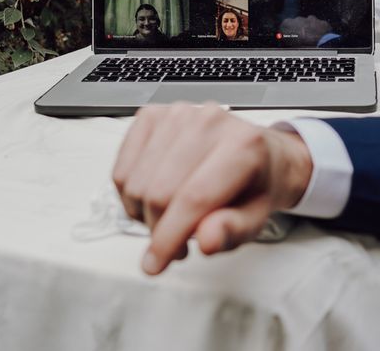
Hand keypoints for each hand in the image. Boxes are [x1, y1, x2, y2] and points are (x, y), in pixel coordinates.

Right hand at [112, 102, 311, 274]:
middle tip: (176, 244)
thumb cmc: (256, 184)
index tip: (155, 265)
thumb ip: (234, 231)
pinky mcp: (151, 115)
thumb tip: (207, 240)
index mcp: (242, 145)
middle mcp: (207, 121)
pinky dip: (129, 194)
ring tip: (168, 219)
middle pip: (158, 192)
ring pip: (135, 182)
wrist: (257, 150)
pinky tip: (151, 199)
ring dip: (143, 214)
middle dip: (159, 230)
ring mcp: (175, 113)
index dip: (169, 237)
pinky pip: (122, 167)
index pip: (193, 197)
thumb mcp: (257, 217)